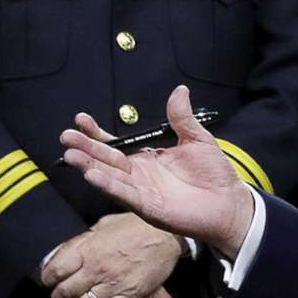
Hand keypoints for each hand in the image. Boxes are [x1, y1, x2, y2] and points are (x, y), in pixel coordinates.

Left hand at [44, 212, 182, 297]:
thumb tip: (69, 252)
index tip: (49, 281)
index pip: (55, 271)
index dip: (48, 279)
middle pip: (66, 292)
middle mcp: (96, 269)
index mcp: (87, 249)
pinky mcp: (129, 296)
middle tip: (60, 297)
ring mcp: (113, 285)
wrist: (165, 236)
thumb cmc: (134, 226)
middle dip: (59, 297)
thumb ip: (84, 241)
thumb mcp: (103, 226)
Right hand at [59, 87, 253, 257]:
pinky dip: (109, 185)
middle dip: (85, 148)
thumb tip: (179, 89)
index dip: (97, 133)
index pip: (115, 144)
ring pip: (110, 178)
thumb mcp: (197, 140)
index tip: (81, 119)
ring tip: (71, 155)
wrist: (231, 204)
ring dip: (89, 167)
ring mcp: (142, 192)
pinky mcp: (149, 208)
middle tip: (66, 136)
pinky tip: (92, 175)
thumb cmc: (214, 174)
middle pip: (105, 160)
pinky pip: (125, 195)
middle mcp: (139, 175)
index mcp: (146, 158)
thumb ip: (182, 118)